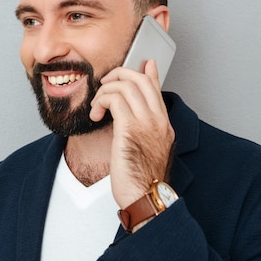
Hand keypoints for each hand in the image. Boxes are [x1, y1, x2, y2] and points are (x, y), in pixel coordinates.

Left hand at [89, 60, 174, 208]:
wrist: (145, 197)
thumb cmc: (141, 179)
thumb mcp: (146, 150)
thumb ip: (141, 130)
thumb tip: (129, 118)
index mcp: (164, 125)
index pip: (156, 89)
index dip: (149, 72)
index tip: (143, 63)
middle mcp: (159, 120)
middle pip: (140, 79)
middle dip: (119, 74)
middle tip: (104, 84)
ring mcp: (147, 123)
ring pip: (126, 85)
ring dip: (105, 90)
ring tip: (97, 106)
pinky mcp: (130, 129)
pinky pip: (115, 99)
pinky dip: (101, 101)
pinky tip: (96, 114)